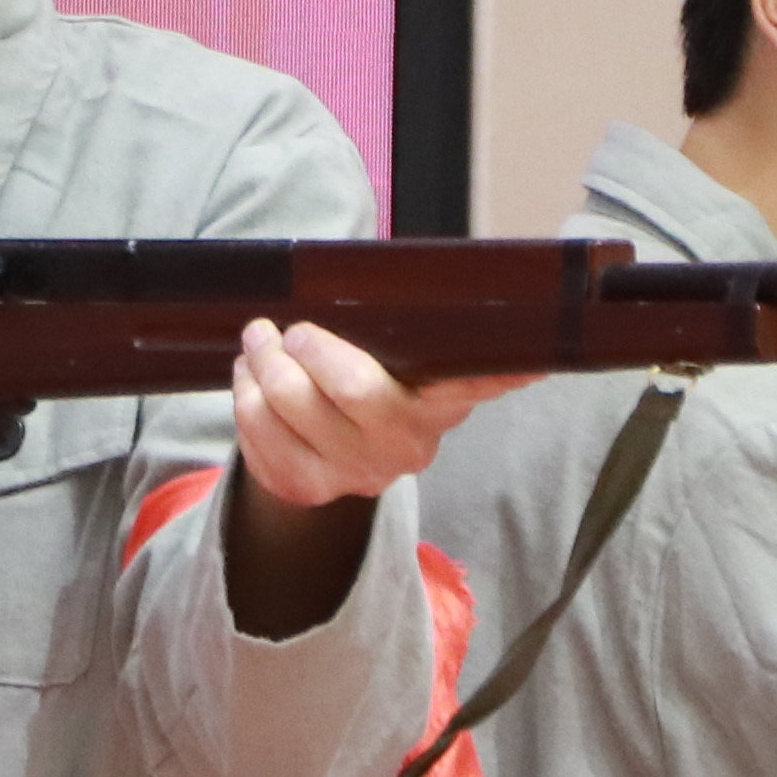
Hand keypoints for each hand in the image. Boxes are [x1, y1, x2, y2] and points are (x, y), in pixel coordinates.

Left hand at [230, 321, 520, 510]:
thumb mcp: (399, 357)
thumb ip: (417, 329)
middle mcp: (408, 446)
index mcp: (442, 404)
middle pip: (354, 387)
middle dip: (308, 346)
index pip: (478, 383)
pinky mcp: (306, 487)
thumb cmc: (369, 382)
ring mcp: (356, 472)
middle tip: (289, 327)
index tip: (532, 358)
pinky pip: (258, 433)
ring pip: (291, 407)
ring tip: (258, 342)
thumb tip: (475, 289)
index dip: (504, 374)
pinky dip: (243, 397)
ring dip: (262, 365)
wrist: (325, 459)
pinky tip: (250, 380)